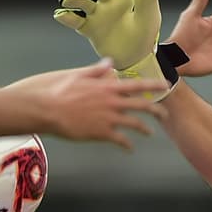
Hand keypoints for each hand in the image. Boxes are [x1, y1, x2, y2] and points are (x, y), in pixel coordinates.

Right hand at [7, 60, 165, 150]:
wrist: (45, 109)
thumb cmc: (56, 90)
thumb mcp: (77, 75)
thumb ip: (97, 71)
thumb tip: (110, 62)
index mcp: (106, 86)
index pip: (136, 84)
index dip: (154, 84)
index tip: (166, 84)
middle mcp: (111, 101)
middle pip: (142, 105)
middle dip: (156, 110)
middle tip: (165, 114)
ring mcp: (108, 118)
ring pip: (135, 124)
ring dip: (144, 129)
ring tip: (150, 133)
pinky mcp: (101, 133)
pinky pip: (120, 140)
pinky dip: (127, 145)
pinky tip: (129, 149)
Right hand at [54, 0, 159, 70]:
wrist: (134, 60)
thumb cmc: (144, 38)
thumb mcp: (149, 18)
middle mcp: (109, 4)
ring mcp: (98, 15)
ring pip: (84, 3)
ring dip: (76, 0)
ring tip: (69, 0)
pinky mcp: (90, 29)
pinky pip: (77, 21)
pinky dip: (68, 17)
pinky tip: (61, 14)